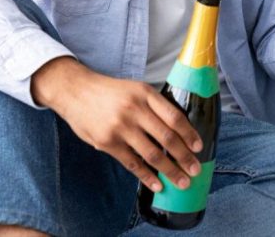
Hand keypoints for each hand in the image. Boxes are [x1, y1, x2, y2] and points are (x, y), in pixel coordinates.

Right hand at [31, 57, 203, 193]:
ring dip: (170, 170)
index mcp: (145, 94)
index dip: (189, 134)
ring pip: (152, 154)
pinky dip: (147, 176)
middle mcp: (135, 110)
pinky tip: (158, 184)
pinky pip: (132, 163)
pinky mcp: (107, 142)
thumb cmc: (110, 92)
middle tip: (195, 170)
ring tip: (182, 182)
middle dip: (184, 157)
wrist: (75, 91)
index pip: (174, 117)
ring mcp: (121, 127)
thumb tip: (178, 130)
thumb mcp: (135, 89)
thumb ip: (154, 106)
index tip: (199, 148)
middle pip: (167, 138)